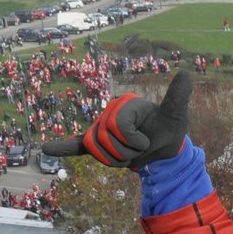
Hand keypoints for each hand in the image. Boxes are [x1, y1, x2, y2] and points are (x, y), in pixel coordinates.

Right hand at [42, 71, 192, 169]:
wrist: (164, 147)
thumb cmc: (169, 128)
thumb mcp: (176, 114)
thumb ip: (177, 96)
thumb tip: (187, 73)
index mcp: (123, 104)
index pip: (118, 128)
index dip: (135, 142)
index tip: (148, 140)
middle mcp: (109, 113)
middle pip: (107, 142)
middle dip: (127, 153)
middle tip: (141, 148)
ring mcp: (102, 128)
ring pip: (98, 152)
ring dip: (117, 160)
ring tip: (130, 154)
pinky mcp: (98, 142)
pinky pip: (77, 146)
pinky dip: (61, 148)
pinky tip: (45, 149)